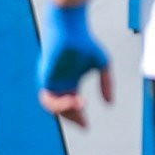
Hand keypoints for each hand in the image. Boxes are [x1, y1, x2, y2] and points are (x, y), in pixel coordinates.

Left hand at [36, 3, 112, 129]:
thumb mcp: (102, 65)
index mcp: (69, 82)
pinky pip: (48, 98)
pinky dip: (60, 104)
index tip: (87, 127)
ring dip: (65, 111)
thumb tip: (109, 104)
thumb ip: (106, 84)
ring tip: (80, 107)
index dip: (79, 117)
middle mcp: (59, 84)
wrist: (70, 27)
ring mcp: (51, 81)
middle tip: (84, 124)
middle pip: (62, 109)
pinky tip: (74, 101)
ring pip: (52, 106)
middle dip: (73, 118)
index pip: (72, 105)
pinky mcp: (45, 77)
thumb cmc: (85, 42)